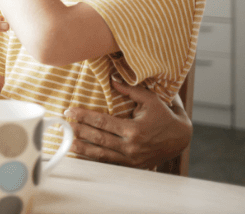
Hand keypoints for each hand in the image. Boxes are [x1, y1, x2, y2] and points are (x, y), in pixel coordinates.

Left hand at [63, 75, 192, 168]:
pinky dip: (94, 160)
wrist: (180, 139)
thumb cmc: (165, 116)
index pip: (102, 122)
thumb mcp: (151, 100)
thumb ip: (131, 90)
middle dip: (78, 131)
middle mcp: (130, 147)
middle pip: (98, 139)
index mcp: (134, 129)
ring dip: (82, 149)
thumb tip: (112, 79)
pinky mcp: (131, 166)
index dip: (84, 116)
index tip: (69, 111)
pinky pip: (108, 164)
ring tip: (67, 142)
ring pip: (100, 155)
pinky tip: (81, 156)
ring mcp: (130, 159)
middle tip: (63, 125)